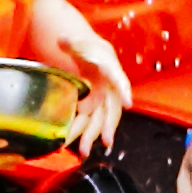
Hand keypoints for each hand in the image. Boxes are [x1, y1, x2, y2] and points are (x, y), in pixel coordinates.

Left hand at [29, 4, 133, 142]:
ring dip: (94, 135)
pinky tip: (80, 147)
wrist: (89, 53)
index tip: (129, 103)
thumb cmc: (87, 47)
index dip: (124, 90)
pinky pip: (93, 120)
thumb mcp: (79, 43)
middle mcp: (110, 86)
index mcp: (109, 67)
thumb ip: (71, 43)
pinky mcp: (95, 104)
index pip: (119, 78)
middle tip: (105, 141)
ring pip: (101, 119)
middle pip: (111, 107)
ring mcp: (103, 97)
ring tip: (84, 152)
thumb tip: (62, 40)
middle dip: (108, 125)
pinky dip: (87, 133)